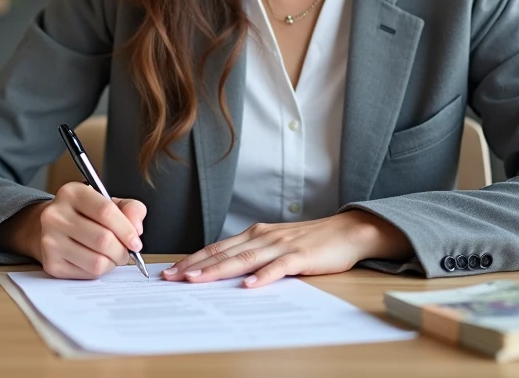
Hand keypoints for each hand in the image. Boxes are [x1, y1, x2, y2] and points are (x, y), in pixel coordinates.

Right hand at [31, 182, 146, 278]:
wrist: (52, 228)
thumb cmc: (85, 214)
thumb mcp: (108, 202)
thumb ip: (130, 209)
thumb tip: (136, 229)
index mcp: (72, 193)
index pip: (106, 212)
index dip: (127, 230)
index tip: (136, 241)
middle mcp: (56, 216)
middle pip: (103, 240)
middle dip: (122, 250)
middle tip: (125, 251)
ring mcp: (50, 241)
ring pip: (97, 261)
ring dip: (112, 263)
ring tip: (112, 256)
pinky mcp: (51, 264)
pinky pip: (88, 274)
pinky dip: (100, 271)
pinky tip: (96, 260)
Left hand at [162, 210, 411, 287]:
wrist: (346, 232)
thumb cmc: (310, 242)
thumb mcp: (276, 245)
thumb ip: (253, 255)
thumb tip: (225, 271)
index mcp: (255, 234)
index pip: (217, 247)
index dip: (193, 259)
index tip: (172, 271)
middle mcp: (263, 237)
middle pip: (224, 252)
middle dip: (195, 265)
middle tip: (172, 277)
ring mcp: (280, 245)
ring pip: (243, 259)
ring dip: (218, 270)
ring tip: (197, 280)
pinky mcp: (300, 256)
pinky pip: (278, 267)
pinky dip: (262, 276)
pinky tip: (249, 285)